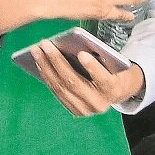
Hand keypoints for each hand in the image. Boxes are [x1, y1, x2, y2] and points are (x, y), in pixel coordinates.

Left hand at [27, 38, 145, 116]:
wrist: (117, 92)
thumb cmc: (114, 69)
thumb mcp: (114, 61)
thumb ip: (101, 55)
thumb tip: (77, 44)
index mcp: (113, 90)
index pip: (104, 80)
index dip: (92, 68)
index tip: (81, 53)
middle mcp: (98, 103)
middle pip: (74, 82)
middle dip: (56, 61)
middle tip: (45, 44)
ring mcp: (85, 109)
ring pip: (61, 88)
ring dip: (46, 67)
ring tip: (36, 51)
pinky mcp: (75, 110)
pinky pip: (57, 92)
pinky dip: (47, 76)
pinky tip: (39, 62)